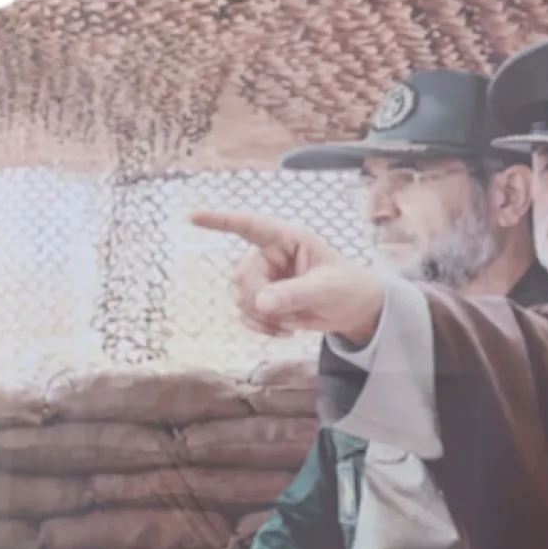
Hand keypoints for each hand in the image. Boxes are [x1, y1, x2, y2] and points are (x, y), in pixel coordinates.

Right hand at [192, 210, 386, 345]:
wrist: (354, 311)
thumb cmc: (347, 287)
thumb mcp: (326, 289)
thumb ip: (294, 294)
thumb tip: (261, 303)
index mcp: (287, 240)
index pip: (250, 226)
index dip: (221, 221)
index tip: (194, 218)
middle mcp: (271, 256)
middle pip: (242, 276)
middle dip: (259, 300)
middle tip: (285, 315)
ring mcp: (265, 279)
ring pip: (242, 298)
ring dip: (263, 317)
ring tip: (293, 322)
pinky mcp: (264, 300)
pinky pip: (246, 314)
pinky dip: (261, 327)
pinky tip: (283, 330)